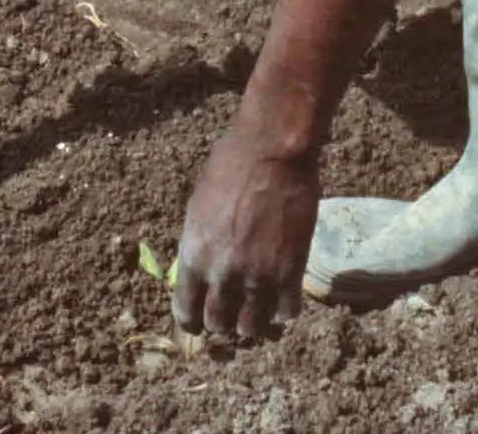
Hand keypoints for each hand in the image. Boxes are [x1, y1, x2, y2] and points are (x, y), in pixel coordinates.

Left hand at [173, 123, 318, 340]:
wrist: (272, 150)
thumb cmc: (231, 165)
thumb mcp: (199, 207)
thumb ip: (199, 245)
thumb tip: (201, 270)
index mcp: (194, 257)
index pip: (186, 312)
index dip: (194, 322)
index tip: (201, 322)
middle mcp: (223, 275)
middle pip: (218, 324)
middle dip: (223, 324)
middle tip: (232, 316)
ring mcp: (258, 276)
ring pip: (252, 327)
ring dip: (253, 324)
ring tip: (258, 314)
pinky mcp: (291, 271)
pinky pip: (286, 312)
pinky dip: (284, 312)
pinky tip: (284, 300)